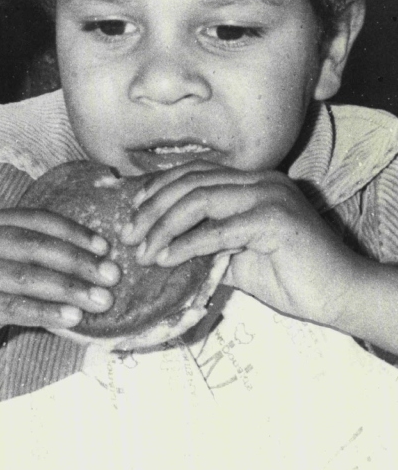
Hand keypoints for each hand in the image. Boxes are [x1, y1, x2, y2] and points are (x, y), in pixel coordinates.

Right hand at [0, 208, 120, 367]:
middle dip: (78, 262)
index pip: (35, 220)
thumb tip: (87, 268)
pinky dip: (45, 312)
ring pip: (26, 277)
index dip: (73, 232)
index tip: (104, 248)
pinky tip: (70, 318)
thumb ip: (28, 262)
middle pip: (34, 246)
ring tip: (99, 300)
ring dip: (68, 289)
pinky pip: (11, 307)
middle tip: (111, 276)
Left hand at [122, 161, 360, 330]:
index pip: (194, 172)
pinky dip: (188, 243)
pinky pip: (220, 228)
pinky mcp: (275, 220)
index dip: (158, 187)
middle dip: (152, 207)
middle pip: (191, 181)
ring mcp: (269, 195)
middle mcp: (260, 180)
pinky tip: (167, 257)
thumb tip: (160, 248)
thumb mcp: (237, 257)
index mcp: (252, 181)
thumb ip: (205, 245)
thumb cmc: (292, 279)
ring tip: (144, 249)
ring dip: (164, 225)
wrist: (342, 297)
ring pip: (200, 198)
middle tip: (128, 234)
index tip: (131, 209)